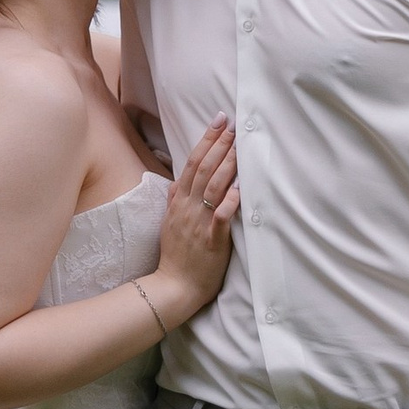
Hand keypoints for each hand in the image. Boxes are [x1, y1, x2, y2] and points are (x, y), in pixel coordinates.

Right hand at [151, 118, 238, 317]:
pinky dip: (229, 202)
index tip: (218, 121)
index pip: (192, 164)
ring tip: (238, 146)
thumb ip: (173, 201)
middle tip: (231, 125)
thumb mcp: (169, 224)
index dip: (206, 141)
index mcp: (179, 202)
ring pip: (213, 188)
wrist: (173, 287)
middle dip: (218, 145)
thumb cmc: (176, 257)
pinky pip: (220, 218)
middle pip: (203, 170)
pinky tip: (239, 188)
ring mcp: (199, 223)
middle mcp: (188, 208)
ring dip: (227, 165)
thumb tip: (176, 183)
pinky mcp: (212, 240)